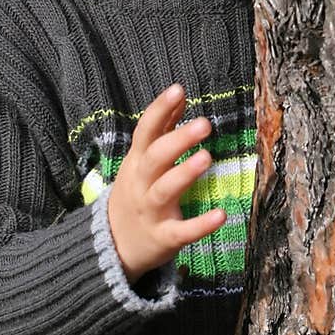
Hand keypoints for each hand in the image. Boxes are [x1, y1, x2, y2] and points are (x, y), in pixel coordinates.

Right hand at [107, 83, 225, 284]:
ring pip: (165, 190)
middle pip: (155, 158)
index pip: (146, 131)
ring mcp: (151, 211)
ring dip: (184, 174)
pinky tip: (221, 214)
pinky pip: (182, 231)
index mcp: (137, 162)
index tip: (178, 89)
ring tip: (207, 157)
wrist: (112, 244)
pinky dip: (200, 224)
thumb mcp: (141, 159)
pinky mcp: (163, 237)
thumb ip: (161, 127)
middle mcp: (141, 183)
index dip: (160, 110)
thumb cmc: (135, 192)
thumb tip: (180, 93)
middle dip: (178, 140)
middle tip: (204, 124)